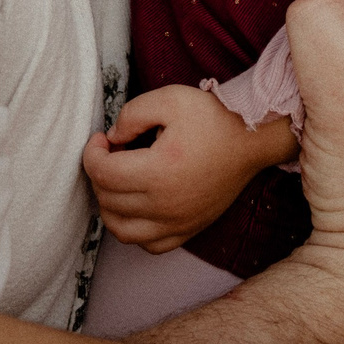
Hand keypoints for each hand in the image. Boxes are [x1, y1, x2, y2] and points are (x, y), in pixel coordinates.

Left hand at [81, 86, 296, 253]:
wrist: (252, 140)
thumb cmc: (214, 118)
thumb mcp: (170, 98)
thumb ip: (131, 114)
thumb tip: (112, 138)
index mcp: (159, 171)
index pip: (102, 173)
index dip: (91, 153)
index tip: (101, 139)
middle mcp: (166, 204)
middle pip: (107, 200)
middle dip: (99, 174)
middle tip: (113, 152)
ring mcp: (178, 222)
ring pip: (121, 229)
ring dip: (109, 205)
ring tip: (118, 181)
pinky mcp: (188, 230)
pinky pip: (148, 245)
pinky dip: (134, 229)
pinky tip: (138, 206)